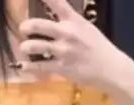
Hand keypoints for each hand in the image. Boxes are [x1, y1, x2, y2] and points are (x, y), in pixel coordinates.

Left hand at [18, 0, 133, 91]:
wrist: (110, 69)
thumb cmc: (98, 47)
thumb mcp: (86, 27)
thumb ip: (70, 20)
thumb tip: (57, 15)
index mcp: (74, 20)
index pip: (57, 2)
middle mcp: (67, 33)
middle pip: (41, 25)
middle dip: (28, 26)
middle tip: (23, 28)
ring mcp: (64, 51)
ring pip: (38, 46)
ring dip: (27, 47)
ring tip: (24, 48)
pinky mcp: (62, 68)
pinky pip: (41, 66)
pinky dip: (30, 66)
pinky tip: (23, 66)